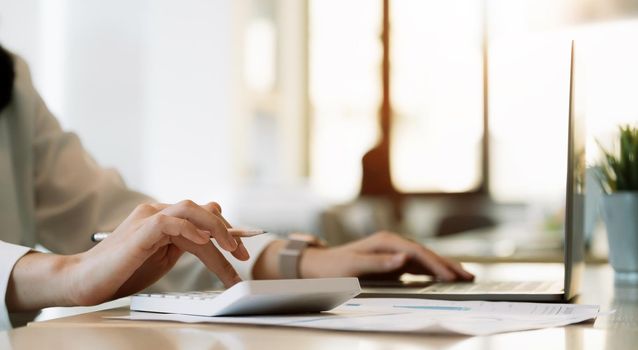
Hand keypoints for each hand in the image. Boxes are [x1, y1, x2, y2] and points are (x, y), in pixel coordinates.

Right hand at [68, 200, 248, 305]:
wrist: (85, 281)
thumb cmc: (124, 270)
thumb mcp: (165, 256)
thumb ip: (187, 243)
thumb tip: (213, 237)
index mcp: (164, 217)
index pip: (203, 214)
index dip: (226, 230)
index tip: (241, 252)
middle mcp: (157, 211)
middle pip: (202, 210)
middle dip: (228, 232)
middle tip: (242, 256)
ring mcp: (147, 218)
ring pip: (191, 211)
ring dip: (216, 229)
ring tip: (230, 250)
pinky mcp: (140, 231)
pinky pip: (170, 221)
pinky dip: (191, 230)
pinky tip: (203, 241)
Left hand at [299, 231, 473, 281]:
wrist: (321, 266)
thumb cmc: (336, 266)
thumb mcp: (354, 266)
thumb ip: (380, 262)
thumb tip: (405, 258)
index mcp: (386, 241)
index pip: (417, 253)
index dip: (435, 264)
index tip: (450, 277)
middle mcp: (393, 243)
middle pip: (426, 254)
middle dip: (448, 265)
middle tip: (469, 277)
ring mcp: (394, 251)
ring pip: (425, 259)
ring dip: (445, 267)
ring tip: (466, 277)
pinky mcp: (394, 261)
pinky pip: (418, 266)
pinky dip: (433, 271)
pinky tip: (445, 278)